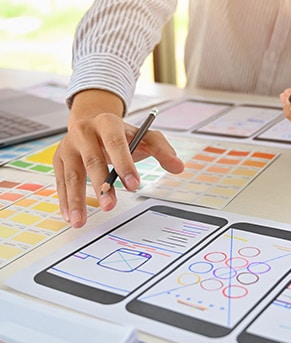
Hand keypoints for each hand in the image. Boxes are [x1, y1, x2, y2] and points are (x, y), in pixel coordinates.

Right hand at [53, 89, 184, 227]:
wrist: (92, 122)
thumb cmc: (121, 134)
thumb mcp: (144, 136)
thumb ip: (163, 150)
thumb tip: (178, 167)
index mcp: (107, 123)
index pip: (116, 143)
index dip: (125, 164)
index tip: (134, 185)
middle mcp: (84, 132)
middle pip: (92, 160)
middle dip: (101, 185)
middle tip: (110, 206)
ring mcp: (68, 146)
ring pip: (72, 174)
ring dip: (76, 199)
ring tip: (81, 221)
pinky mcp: (59, 159)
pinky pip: (61, 182)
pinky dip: (65, 200)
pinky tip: (70, 216)